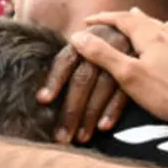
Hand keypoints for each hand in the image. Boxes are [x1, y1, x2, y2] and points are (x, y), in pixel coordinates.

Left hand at [36, 22, 132, 143]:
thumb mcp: (79, 41)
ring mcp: (121, 56)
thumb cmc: (97, 43)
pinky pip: (125, 91)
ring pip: (104, 87)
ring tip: (81, 138)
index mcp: (83, 41)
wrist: (133, 29)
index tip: (42, 100)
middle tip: (61, 137)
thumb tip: (29, 76)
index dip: (54, 80)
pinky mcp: (138, 68)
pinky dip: (113, 110)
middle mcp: (101, 46)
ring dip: (91, 115)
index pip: (65, 60)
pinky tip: (103, 127)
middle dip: (71, 109)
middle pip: (83, 78)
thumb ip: (60, 56)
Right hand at [69, 9, 167, 134]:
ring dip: (144, 20)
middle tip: (108, 18)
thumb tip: (77, 36)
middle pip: (141, 19)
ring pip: (159, 25)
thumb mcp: (126, 75)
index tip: (87, 21)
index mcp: (150, 35)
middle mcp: (167, 34)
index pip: (122, 19)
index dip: (103, 18)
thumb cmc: (162, 93)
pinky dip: (165, 29)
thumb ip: (102, 54)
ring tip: (137, 14)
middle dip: (122, 17)